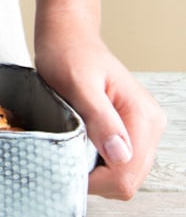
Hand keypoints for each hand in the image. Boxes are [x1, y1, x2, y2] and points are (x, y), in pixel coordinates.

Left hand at [34, 25, 165, 198]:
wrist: (69, 36)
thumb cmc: (68, 53)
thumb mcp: (78, 84)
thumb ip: (100, 120)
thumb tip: (120, 155)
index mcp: (142, 116)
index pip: (127, 175)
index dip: (95, 180)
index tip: (66, 163)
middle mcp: (150, 125)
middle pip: (128, 180)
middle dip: (96, 177)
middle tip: (66, 154)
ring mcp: (142, 129)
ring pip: (123, 175)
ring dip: (96, 170)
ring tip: (73, 145)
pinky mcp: (130, 129)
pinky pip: (118, 162)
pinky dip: (97, 162)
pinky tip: (80, 144)